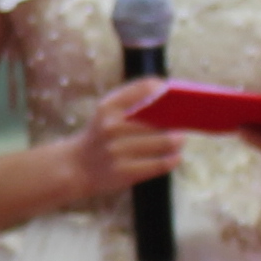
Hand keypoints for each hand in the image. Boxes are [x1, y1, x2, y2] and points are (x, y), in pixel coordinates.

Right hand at [61, 77, 190, 203]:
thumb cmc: (101, 135)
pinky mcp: (124, 172)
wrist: (76, 166)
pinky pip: (159, 164)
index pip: (145, 88)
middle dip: (177, 120)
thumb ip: (133, 99)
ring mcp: (117, 151)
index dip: (165, 90)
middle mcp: (111, 126)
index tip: (177, 96)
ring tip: (179, 140)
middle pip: (160, 118)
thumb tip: (169, 92)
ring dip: (178, 140)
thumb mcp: (107, 111)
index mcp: (108, 106)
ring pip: (164, 142)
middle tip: (184, 123)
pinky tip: (174, 157)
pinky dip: (172, 159)